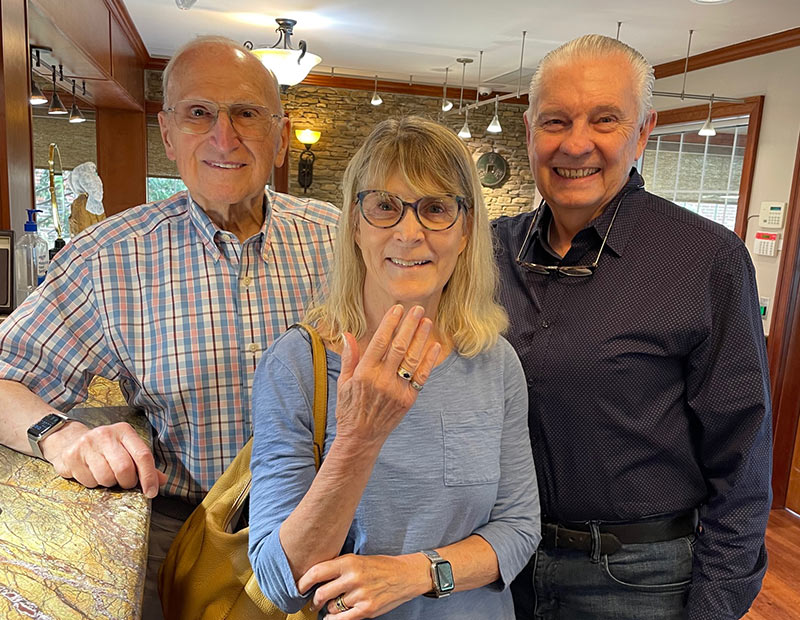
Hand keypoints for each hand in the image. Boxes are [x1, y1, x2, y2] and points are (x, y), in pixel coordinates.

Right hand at [40, 421, 166, 497]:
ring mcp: (87, 444)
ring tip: (105, 474)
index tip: (151, 492)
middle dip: (127, 482)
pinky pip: (89, 481)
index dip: (149, 476)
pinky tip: (90, 472)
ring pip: (106, 477)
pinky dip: (93, 483)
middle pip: (125, 468)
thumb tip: (162, 481)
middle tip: (124, 482)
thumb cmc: (105, 448)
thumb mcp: (126, 450)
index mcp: (124, 431)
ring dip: (109, 483)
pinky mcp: (72, 456)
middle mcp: (106, 434)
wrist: (69, 441)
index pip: (143, 455)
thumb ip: (144, 465)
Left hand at [299, 553, 429, 618]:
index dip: (303, 582)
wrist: (405, 575)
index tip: (298, 587)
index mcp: (349, 561)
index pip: (317, 571)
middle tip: (313, 602)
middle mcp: (353, 577)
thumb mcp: (357, 560)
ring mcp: (360, 595)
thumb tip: (314, 580)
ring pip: (331, 607)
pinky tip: (333, 617)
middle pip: (321, 593)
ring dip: (329, 609)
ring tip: (335, 604)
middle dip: (314, 600)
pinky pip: (341, 619)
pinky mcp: (367, 609)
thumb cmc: (379, 566)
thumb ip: (338, 568)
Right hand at [335, 305, 440, 447]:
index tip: (397, 309)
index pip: (380, 341)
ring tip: (427, 322)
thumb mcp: (343, 382)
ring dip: (421, 339)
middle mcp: (381, 379)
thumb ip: (349, 357)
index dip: (389, 323)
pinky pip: (421, 377)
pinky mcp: (408, 400)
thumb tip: (347, 334)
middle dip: (409, 325)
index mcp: (364, 373)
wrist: (361, 437)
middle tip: (417, 309)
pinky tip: (434, 346)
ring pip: (411, 359)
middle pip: (399, 346)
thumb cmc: (349, 408)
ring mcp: (396, 390)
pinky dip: (428, 361)